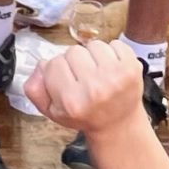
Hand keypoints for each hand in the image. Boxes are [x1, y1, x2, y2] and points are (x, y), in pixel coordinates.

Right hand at [23, 37, 143, 136]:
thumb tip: (40, 66)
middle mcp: (94, 89)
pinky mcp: (132, 67)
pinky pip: (114, 43)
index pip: (53, 64)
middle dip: (75, 62)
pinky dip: (112, 53)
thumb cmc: (84, 116)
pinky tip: (112, 69)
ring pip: (93, 45)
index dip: (58, 72)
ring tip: (98, 73)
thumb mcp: (54, 112)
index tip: (67, 83)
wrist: (118, 125)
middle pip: (72, 51)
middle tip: (83, 79)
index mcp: (73, 102)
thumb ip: (36, 90)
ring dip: (94, 56)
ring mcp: (115, 77)